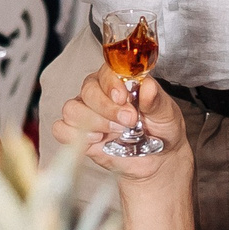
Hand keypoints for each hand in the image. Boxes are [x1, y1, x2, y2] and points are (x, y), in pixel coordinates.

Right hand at [54, 69, 187, 176]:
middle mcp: (100, 94)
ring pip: (72, 108)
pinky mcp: (79, 134)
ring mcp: (88, 113)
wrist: (158, 159)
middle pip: (88, 90)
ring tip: (115, 132)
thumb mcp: (167, 113)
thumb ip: (156, 100)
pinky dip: (74, 135)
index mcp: (120, 81)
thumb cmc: (161, 130)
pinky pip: (61, 129)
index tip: (123, 98)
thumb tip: (148, 87)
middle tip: (128, 121)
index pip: (106, 71)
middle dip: (106, 108)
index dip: (111, 84)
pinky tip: (96, 140)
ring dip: (93, 122)